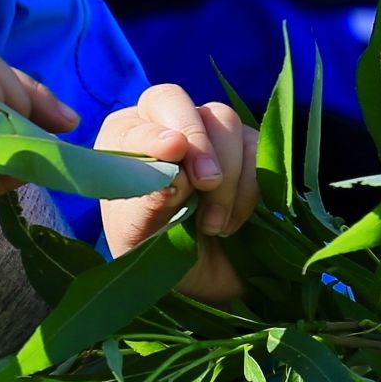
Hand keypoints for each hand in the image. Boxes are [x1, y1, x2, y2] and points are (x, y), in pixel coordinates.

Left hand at [95, 85, 257, 302]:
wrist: (194, 280)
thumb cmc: (153, 252)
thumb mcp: (140, 237)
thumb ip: (149, 203)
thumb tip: (176, 177)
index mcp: (123, 141)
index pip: (137, 122)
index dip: (155, 134)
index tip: (172, 150)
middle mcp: (161, 125)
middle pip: (178, 102)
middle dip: (198, 141)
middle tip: (207, 183)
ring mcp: (207, 133)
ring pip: (225, 121)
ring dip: (226, 175)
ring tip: (212, 226)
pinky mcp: (246, 149)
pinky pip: (257, 148)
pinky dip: (249, 187)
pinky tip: (230, 222)